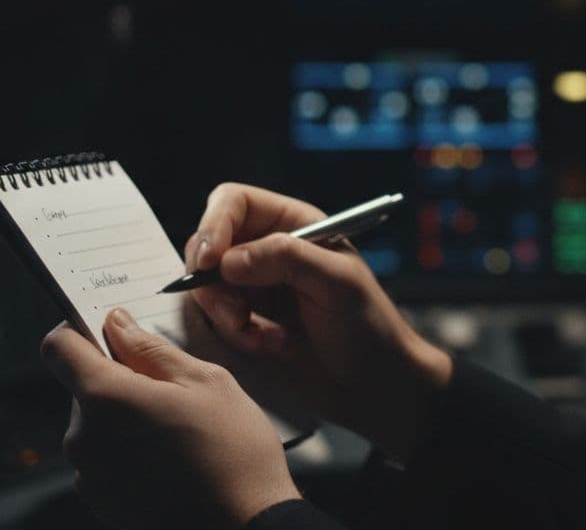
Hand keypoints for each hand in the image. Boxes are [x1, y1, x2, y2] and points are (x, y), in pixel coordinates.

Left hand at [40, 309, 301, 529]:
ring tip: (179, 433)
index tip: (111, 332)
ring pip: (98, 424)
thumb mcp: (206, 382)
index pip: (59, 347)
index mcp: (104, 398)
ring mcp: (88, 476)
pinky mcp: (101, 502)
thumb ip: (152, 350)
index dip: (81, 330)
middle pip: (84, 387)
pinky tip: (172, 461)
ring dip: (127, 418)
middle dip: (120, 379)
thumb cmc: (233, 453)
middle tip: (174, 392)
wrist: (244, 527)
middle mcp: (83, 438)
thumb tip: (117, 324)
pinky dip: (129, 451)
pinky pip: (105, 459)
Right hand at [183, 183, 451, 460]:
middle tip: (237, 314)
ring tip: (268, 339)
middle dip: (214, 284)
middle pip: (208, 246)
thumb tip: (228, 259)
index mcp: (293, 224)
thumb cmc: (370, 326)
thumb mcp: (337, 283)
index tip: (209, 263)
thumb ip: (288, 258)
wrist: (377, 382)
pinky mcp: (251, 320)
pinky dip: (238, 336)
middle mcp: (269, 249)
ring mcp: (257, 285)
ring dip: (228, 316)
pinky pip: (218, 320)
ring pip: (208, 287)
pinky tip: (275, 347)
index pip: (234, 203)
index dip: (213, 226)